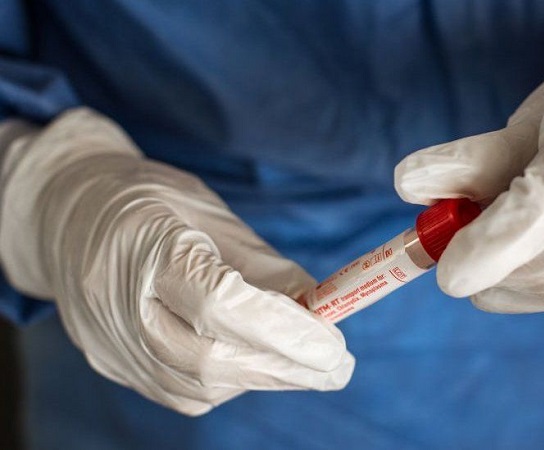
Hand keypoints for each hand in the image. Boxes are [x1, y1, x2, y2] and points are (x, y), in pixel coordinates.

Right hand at [0, 108, 353, 414]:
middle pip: (209, 359)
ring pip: (198, 385)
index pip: (219, 304)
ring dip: (264, 377)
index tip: (335, 346)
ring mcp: (109, 340)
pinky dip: (232, 382)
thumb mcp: (215, 215)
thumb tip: (321, 314)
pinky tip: (256, 362)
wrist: (67, 215)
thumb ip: (267, 268)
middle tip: (337, 367)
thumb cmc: (152, 203)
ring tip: (304, 362)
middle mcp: (118, 302)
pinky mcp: (111, 364)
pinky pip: (181, 392)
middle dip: (285, 368)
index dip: (283, 332)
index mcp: (146, 245)